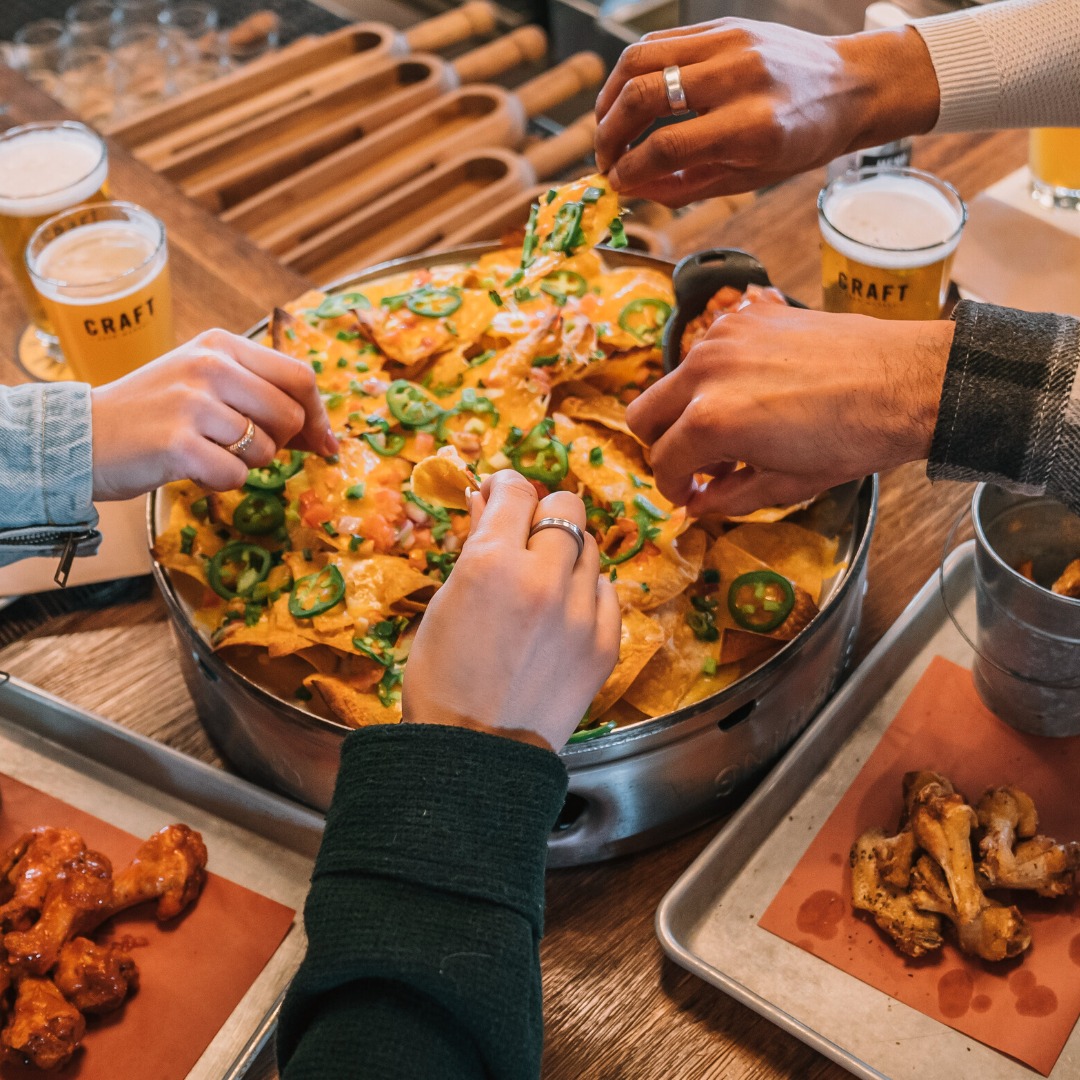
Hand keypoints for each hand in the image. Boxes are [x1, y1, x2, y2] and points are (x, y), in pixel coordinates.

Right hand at [90, 329, 336, 499]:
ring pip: (265, 450)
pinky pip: (235, 476)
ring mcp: (192, 403)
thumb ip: (259, 395)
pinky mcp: (177, 444)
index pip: (299, 376)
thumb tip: (325, 435)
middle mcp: (210, 366)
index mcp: (221, 345)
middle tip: (242, 448)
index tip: (322, 442)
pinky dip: (220, 483)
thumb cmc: (152, 413)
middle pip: (289, 416)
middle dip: (279, 444)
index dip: (318, 415)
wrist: (80, 436)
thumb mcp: (204, 383)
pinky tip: (191, 468)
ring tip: (205, 452)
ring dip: (245, 464)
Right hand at [402, 470, 621, 752]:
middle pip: (565, 507)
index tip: (499, 495)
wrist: (476, 755)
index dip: (505, 488)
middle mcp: (544, 577)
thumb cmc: (441, 678)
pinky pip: (605, 591)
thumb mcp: (445, 600)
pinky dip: (585, 592)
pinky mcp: (606, 642)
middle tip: (523, 537)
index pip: (516, 491)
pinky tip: (563, 613)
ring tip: (542, 583)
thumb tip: (487, 500)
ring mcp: (581, 612)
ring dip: (565, 553)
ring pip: (590, 547)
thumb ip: (475, 545)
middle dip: (542, 513)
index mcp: (492, 562)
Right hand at [594, 20, 938, 204]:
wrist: (851, 85)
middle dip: (609, 133)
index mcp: (752, 126)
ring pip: (640, 59)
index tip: (616, 184)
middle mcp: (738, 76)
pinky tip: (625, 99)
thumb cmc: (803, 140)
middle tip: (604, 160)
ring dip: (609, 98)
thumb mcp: (749, 179)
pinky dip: (630, 73)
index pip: (666, 146)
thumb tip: (631, 187)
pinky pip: (658, 42)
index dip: (630, 170)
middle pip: (644, 95)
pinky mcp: (722, 25)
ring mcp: (729, 42)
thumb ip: (685, 185)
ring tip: (606, 129)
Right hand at [625, 305, 953, 515]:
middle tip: (697, 464)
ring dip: (688, 410)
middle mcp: (705, 373)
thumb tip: (696, 505)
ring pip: (673, 381)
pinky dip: (715, 377)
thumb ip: (727, 498)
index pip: (662, 462)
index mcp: (711, 421)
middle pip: (642, 415)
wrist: (906, 380)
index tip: (690, 494)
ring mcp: (722, 337)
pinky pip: (707, 352)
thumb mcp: (786, 484)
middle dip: (662, 446)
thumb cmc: (853, 438)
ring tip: (733, 429)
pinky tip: (753, 392)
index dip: (673, 488)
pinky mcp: (745, 316)